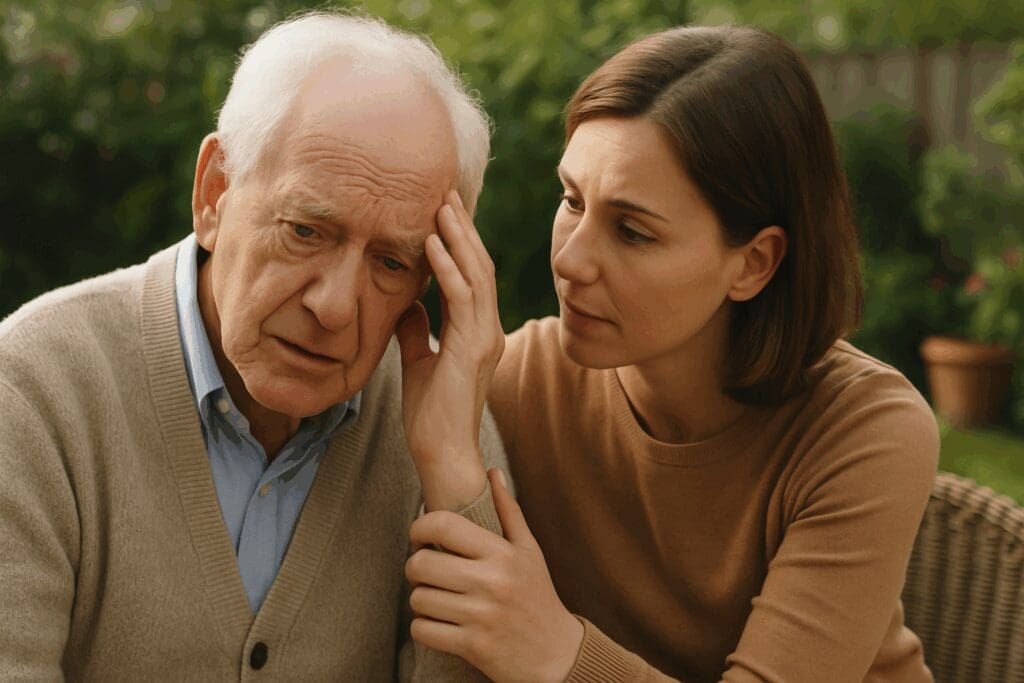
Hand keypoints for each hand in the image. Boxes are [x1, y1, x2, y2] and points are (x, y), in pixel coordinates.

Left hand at [396, 191, 503, 510]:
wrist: (441, 452)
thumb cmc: (430, 415)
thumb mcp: (417, 362)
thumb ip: (417, 330)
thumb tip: (408, 299)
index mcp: (477, 332)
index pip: (471, 275)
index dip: (458, 241)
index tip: (442, 210)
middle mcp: (487, 330)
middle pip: (479, 265)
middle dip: (462, 227)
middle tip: (445, 190)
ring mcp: (486, 338)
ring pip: (476, 274)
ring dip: (458, 237)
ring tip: (441, 203)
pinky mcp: (476, 349)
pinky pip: (462, 297)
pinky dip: (447, 266)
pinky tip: (431, 242)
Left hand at [405, 469, 584, 682]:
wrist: (556, 655)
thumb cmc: (538, 597)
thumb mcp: (530, 551)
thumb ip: (509, 511)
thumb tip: (492, 471)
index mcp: (503, 554)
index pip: (443, 526)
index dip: (420, 528)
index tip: (420, 538)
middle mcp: (491, 582)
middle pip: (421, 564)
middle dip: (415, 568)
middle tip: (426, 572)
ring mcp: (481, 615)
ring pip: (418, 599)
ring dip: (421, 600)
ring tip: (437, 599)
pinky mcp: (472, 646)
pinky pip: (422, 631)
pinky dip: (424, 629)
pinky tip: (440, 623)